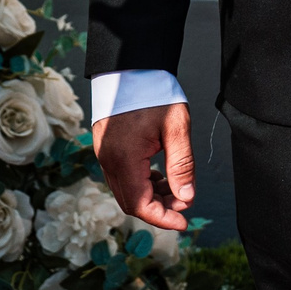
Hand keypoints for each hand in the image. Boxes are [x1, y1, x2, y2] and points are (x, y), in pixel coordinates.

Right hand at [93, 101, 195, 230]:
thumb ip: (182, 165)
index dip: (162, 218)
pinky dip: (142, 183)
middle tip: (185, 203)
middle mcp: (108, 161)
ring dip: (151, 196)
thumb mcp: (176, 127)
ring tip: (178, 189)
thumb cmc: (155, 92)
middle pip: (130, 202)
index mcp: (124, 158)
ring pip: (126, 191)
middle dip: (159, 208)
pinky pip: (122, 177)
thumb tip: (186, 198)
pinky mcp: (107, 149)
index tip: (183, 223)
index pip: (139, 204)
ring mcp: (104, 155)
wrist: (131, 66)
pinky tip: (161, 177)